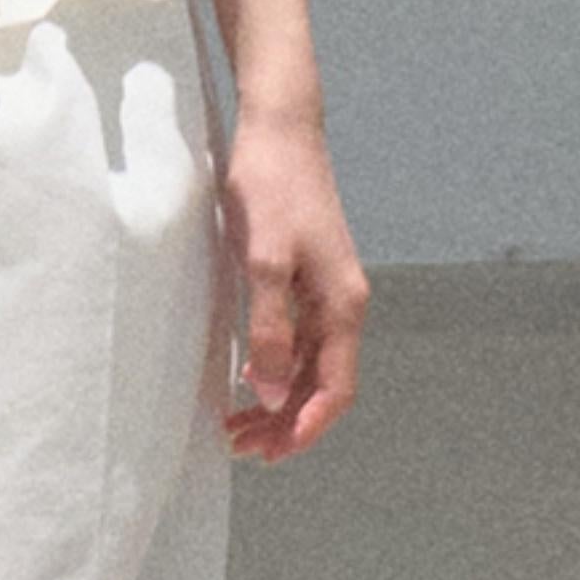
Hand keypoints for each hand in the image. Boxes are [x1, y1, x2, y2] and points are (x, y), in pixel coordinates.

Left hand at [217, 107, 369, 463]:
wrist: (279, 126)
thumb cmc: (271, 186)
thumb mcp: (263, 261)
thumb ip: (272, 330)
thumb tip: (275, 395)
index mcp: (343, 305)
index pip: (335, 390)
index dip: (304, 429)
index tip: (268, 454)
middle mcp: (343, 303)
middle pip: (322, 384)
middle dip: (286, 422)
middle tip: (240, 447)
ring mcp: (325, 288)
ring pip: (309, 363)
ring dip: (278, 398)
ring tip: (236, 422)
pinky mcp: (305, 273)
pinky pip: (298, 337)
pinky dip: (275, 364)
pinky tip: (246, 372)